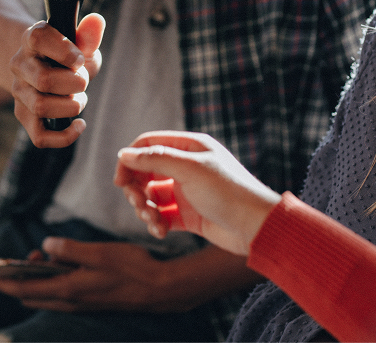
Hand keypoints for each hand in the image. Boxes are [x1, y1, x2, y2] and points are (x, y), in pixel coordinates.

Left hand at [0, 238, 175, 312]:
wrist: (159, 289)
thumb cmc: (131, 268)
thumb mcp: (98, 252)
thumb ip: (68, 249)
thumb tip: (46, 246)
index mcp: (67, 290)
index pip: (24, 288)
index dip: (3, 282)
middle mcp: (70, 301)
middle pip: (32, 295)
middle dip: (19, 279)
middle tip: (21, 259)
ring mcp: (81, 304)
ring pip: (47, 295)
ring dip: (38, 279)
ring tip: (43, 257)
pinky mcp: (91, 302)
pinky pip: (62, 294)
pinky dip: (54, 282)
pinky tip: (64, 267)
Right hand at [9, 13, 104, 147]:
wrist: (45, 67)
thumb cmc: (67, 55)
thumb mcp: (79, 44)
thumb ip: (88, 36)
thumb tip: (97, 21)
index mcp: (32, 40)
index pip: (38, 38)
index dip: (66, 51)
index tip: (79, 59)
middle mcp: (20, 66)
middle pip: (44, 80)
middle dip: (76, 83)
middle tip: (83, 80)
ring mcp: (19, 93)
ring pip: (42, 107)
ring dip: (72, 105)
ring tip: (78, 98)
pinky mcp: (24, 116)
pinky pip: (39, 137)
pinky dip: (65, 136)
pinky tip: (80, 124)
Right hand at [115, 131, 281, 256]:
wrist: (256, 226)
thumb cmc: (228, 191)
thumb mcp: (190, 170)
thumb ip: (155, 160)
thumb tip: (124, 154)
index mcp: (190, 148)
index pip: (149, 145)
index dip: (130, 160)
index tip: (120, 181)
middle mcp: (188, 167)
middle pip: (146, 171)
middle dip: (136, 188)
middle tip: (137, 203)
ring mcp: (188, 192)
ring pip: (152, 196)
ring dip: (145, 208)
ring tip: (153, 220)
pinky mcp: (190, 215)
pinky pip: (163, 216)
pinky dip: (157, 223)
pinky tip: (160, 230)